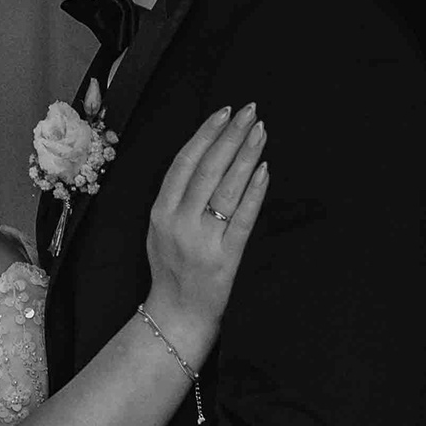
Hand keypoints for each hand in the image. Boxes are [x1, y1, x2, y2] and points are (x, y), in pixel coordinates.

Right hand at [144, 104, 268, 362]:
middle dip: (231, 135)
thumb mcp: (160, 228)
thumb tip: (208, 153)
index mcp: (160, 211)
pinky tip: (265, 170)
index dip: (205, 134)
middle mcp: (179, 222)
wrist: (177, 314)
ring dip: (246, 155)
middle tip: (249, 111)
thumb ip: (177, 195)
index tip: (224, 112)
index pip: (184, 162)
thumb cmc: (171, 267)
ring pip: (226, 188)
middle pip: (208, 169)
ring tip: (260, 132)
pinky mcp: (225, 257)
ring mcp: (202, 240)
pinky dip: (254, 192)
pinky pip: (242, 218)